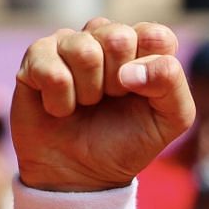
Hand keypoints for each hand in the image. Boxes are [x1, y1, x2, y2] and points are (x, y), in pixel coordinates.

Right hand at [13, 18, 194, 192]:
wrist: (82, 172)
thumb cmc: (127, 141)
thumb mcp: (170, 121)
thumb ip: (172, 85)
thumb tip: (131, 70)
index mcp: (143, 48)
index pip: (156, 35)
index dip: (151, 69)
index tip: (141, 93)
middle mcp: (105, 37)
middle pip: (118, 37)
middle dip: (118, 82)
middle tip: (111, 99)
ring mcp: (69, 43)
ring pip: (83, 51)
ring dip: (89, 92)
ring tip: (86, 104)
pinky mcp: (36, 56)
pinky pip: (52, 72)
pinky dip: (61, 102)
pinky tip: (61, 108)